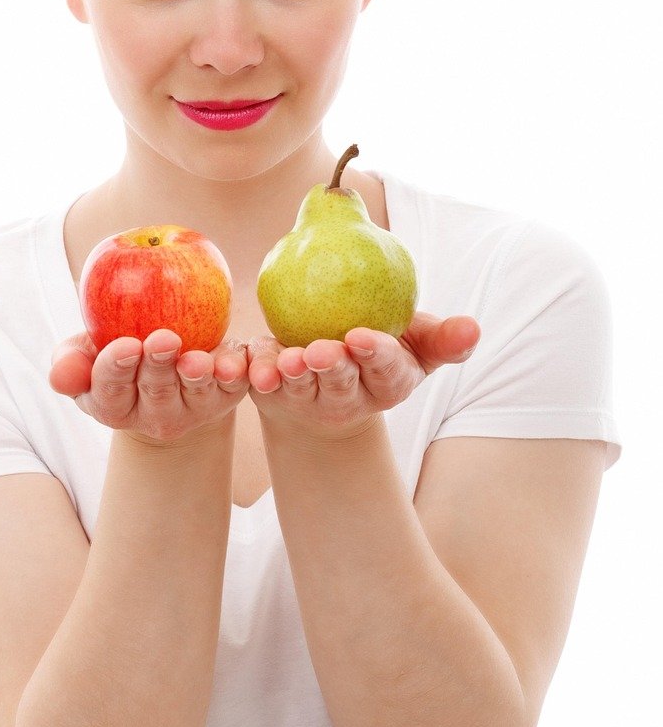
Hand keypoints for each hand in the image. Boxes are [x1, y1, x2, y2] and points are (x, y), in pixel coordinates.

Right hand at [48, 328, 250, 444]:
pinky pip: (233, 385)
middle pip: (156, 392)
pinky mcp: (226, 394)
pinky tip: (232, 363)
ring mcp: (193, 408)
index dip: (116, 370)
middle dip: (158, 367)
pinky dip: (234, 373)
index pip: (111, 392)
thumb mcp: (87, 352)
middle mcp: (154, 415)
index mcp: (114, 407)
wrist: (167, 354)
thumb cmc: (119, 351)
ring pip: (195, 393)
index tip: (125, 345)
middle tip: (163, 339)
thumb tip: (59, 376)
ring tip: (196, 359)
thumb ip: (70, 361)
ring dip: (196, 376)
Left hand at [243, 312, 480, 439]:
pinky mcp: (274, 392)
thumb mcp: (416, 342)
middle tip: (321, 351)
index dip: (376, 356)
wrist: (330, 370)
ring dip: (292, 375)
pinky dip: (258, 373)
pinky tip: (253, 364)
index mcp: (387, 382)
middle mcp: (349, 396)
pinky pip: (264, 382)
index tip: (362, 337)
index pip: (385, 370)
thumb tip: (473, 329)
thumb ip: (443, 338)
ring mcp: (309, 397)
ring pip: (299, 387)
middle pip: (340, 383)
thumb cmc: (380, 348)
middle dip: (332, 369)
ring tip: (287, 361)